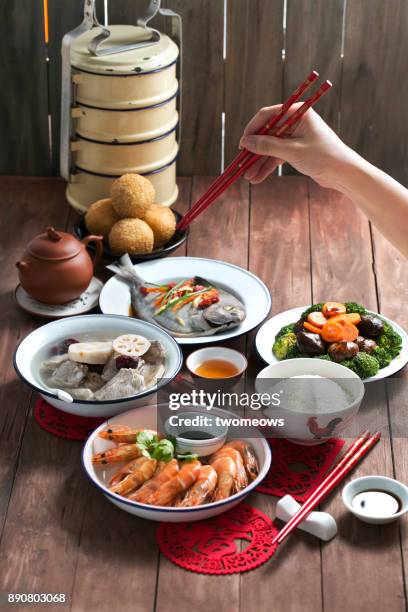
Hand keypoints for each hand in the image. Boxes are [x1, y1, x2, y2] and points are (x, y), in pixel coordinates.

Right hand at [239, 103, 355, 187]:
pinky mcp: (296, 150)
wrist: (343, 173)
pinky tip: (258, 178)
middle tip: (242, 164)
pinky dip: (268, 166)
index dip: (252, 129)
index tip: (242, 144)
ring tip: (248, 177)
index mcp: (298, 112)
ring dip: (259, 162)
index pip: (268, 115)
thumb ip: (267, 146)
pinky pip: (277, 156)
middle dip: (254, 151)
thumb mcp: (291, 151)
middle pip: (267, 133)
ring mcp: (295, 136)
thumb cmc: (322, 156)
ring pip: (270, 148)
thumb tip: (245, 142)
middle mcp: (295, 121)